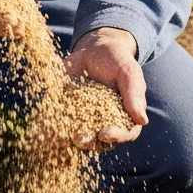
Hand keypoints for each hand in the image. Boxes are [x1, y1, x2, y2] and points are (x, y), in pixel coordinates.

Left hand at [63, 27, 147, 149]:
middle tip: (79, 139)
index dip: (117, 136)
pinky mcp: (71, 111)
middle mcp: (108, 120)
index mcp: (127, 114)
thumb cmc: (117, 60)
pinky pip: (66, 122)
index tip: (104, 134)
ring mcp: (89, 118)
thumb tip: (142, 121)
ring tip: (65, 136)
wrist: (96, 49)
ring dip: (74, 138)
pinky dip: (59, 126)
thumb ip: (134, 94)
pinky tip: (50, 126)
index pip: (126, 133)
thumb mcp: (128, 71)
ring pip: (84, 136)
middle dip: (91, 143)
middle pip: (103, 141)